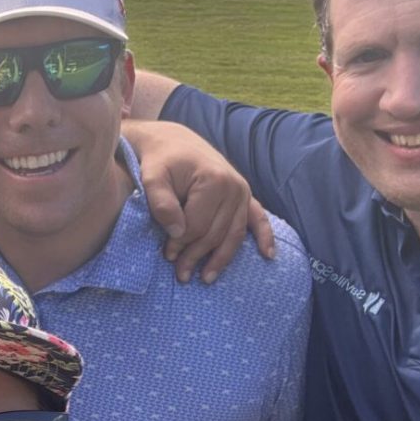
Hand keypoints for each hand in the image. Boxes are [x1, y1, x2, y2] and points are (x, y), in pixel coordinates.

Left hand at [127, 120, 275, 282]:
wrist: (172, 142)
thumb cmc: (159, 161)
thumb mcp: (151, 177)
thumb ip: (161, 203)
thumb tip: (178, 233)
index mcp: (213, 181)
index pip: (197, 226)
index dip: (180, 245)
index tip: (166, 255)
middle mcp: (234, 187)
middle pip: (215, 234)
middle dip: (197, 256)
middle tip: (181, 275)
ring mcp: (242, 191)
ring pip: (233, 234)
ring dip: (222, 258)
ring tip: (206, 278)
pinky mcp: (244, 195)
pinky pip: (258, 218)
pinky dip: (265, 237)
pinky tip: (268, 255)